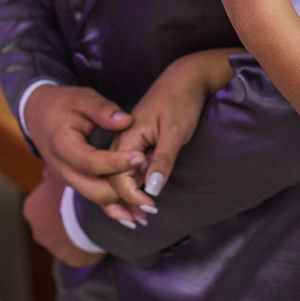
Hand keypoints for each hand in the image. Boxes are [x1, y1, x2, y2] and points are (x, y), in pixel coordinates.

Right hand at [23, 84, 142, 213]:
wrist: (39, 115)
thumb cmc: (63, 104)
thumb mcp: (82, 98)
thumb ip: (104, 110)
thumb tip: (127, 121)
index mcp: (63, 146)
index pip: (91, 162)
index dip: (117, 163)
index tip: (141, 157)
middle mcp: (63, 169)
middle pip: (95, 190)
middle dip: (124, 190)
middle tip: (149, 180)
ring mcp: (68, 179)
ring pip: (97, 198)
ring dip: (122, 201)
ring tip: (148, 200)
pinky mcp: (75, 182)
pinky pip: (96, 197)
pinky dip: (115, 205)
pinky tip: (136, 212)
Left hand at [23, 167, 104, 267]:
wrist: (86, 217)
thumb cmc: (69, 193)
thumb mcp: (57, 176)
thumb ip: (49, 174)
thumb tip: (45, 172)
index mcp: (31, 209)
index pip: (42, 201)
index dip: (56, 196)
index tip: (69, 193)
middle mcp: (37, 230)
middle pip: (50, 220)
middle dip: (62, 215)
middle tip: (80, 206)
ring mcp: (53, 247)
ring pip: (63, 236)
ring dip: (72, 229)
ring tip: (88, 218)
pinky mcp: (69, 258)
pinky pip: (77, 248)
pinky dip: (83, 242)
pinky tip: (93, 231)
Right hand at [104, 49, 237, 222]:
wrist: (186, 78)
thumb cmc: (181, 101)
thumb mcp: (174, 131)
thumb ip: (162, 160)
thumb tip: (152, 190)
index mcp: (126, 135)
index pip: (118, 174)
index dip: (131, 195)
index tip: (149, 209)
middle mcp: (122, 140)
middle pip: (114, 178)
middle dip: (125, 202)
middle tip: (143, 222)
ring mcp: (127, 143)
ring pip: (119, 176)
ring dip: (127, 198)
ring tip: (141, 219)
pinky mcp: (135, 144)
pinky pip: (127, 170)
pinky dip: (132, 186)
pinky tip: (141, 200)